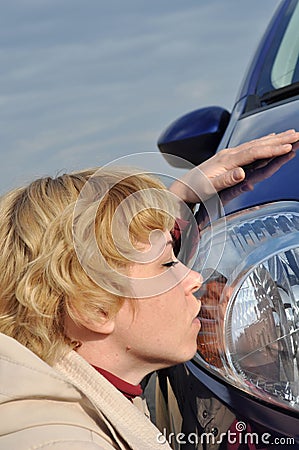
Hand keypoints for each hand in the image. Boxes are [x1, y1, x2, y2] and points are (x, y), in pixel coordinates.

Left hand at [169, 130, 298, 202]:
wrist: (183, 187)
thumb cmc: (195, 190)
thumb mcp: (209, 188)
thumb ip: (226, 180)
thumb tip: (241, 174)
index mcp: (227, 160)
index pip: (254, 152)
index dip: (272, 149)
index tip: (288, 146)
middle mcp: (229, 154)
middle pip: (258, 144)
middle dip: (279, 139)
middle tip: (298, 134)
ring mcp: (229, 154)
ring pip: (256, 143)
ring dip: (274, 138)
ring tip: (290, 133)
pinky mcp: (228, 157)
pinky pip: (250, 147)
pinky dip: (263, 142)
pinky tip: (269, 140)